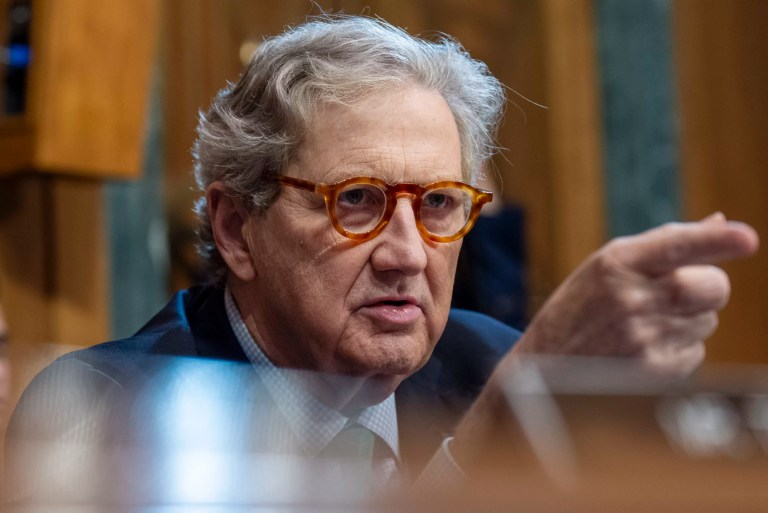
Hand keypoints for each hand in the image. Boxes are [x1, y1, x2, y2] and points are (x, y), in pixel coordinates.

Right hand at [514, 213, 758, 374]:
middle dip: (706, 287)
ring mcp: (643, 337)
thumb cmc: (580, 308)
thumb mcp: (606, 267)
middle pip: (713, 286)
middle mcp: (631, 298)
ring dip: (688, 320)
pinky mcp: (653, 371)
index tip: (747, 239)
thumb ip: (663, 245)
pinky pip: (696, 352)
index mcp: (616, 263)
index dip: (716, 241)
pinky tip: (642, 349)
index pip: (676, 246)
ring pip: (708, 320)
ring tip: (643, 326)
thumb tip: (721, 221)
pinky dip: (678, 349)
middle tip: (675, 293)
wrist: (544, 364)